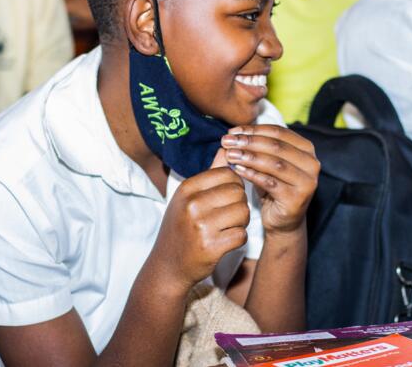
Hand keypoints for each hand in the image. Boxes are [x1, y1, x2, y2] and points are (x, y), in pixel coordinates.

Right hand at [149, 152, 250, 292]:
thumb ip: (210, 172)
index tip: (226, 197)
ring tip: (226, 227)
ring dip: (241, 222)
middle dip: (239, 203)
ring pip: (243, 212)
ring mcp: (201, 227)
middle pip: (238, 192)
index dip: (235, 185)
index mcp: (187, 188)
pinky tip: (225, 241)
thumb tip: (227, 145)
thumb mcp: (188, 196)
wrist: (168, 266)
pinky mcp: (211, 248)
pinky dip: (238, 239)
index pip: (228, 173)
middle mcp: (192, 205)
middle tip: (227, 215)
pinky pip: (241, 235)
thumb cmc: (181, 227)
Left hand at [222, 125, 318, 234]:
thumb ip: (257, 147)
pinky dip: (252, 174)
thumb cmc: (273, 188)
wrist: (283, 222)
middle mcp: (312, 164)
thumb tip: (233, 133)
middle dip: (248, 141)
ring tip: (230, 154)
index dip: (253, 129)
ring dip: (248, 157)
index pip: (278, 132)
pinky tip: (237, 170)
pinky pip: (270, 183)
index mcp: (307, 149)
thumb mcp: (266, 163)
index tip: (232, 131)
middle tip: (227, 141)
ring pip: (274, 163)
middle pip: (276, 146)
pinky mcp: (297, 198)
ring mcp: (307, 182)